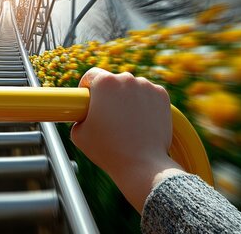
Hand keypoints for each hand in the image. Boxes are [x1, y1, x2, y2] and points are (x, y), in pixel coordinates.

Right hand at [71, 67, 183, 211]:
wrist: (142, 165)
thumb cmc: (107, 150)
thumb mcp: (78, 133)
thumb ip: (78, 116)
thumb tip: (83, 113)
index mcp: (104, 83)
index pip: (91, 75)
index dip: (86, 88)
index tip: (88, 100)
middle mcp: (127, 78)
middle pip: (113, 81)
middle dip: (109, 95)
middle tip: (107, 116)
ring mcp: (147, 86)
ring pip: (131, 88)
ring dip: (127, 99)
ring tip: (125, 122)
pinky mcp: (162, 96)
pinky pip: (148, 95)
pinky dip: (144, 104)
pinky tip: (140, 122)